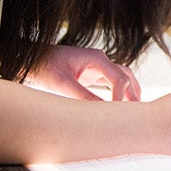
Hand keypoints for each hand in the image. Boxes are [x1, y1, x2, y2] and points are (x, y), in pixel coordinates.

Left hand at [27, 46, 141, 101]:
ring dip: (129, 90)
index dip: (121, 95)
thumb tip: (101, 111)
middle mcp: (100, 60)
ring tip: (135, 107)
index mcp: (96, 58)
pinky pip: (112, 81)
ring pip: (121, 77)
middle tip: (138, 110)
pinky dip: (119, 91)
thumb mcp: (62, 83)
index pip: (118, 77)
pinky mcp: (92, 73)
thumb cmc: (44, 67)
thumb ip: (83, 96)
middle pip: (126, 75)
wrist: (32, 59)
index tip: (118, 112)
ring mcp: (97, 66)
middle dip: (133, 92)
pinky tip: (120, 104)